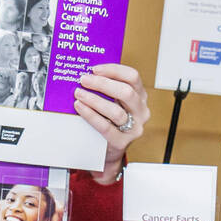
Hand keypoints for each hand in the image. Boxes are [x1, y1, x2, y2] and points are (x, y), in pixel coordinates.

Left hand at [73, 63, 149, 182]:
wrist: (109, 151)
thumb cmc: (110, 122)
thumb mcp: (114, 102)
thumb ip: (107, 89)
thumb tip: (87, 74)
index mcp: (140, 97)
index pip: (133, 77)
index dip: (114, 70)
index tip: (95, 69)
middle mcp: (141, 111)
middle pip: (126, 92)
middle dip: (103, 84)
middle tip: (84, 80)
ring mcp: (134, 128)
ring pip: (116, 111)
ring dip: (95, 100)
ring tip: (79, 93)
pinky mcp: (122, 142)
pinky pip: (105, 127)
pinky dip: (90, 115)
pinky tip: (80, 107)